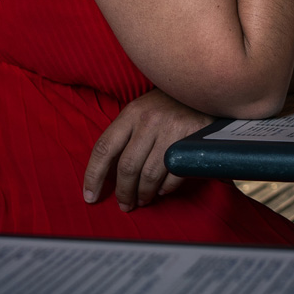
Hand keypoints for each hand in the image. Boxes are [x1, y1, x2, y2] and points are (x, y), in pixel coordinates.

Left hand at [83, 88, 211, 211]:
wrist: (203, 88)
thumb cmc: (166, 104)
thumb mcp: (140, 110)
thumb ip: (124, 135)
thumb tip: (107, 172)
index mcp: (131, 113)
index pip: (104, 149)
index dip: (93, 176)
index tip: (90, 196)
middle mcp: (149, 121)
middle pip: (128, 167)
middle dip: (123, 192)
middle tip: (125, 204)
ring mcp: (172, 129)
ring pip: (150, 174)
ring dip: (144, 194)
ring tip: (143, 200)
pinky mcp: (193, 138)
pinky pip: (175, 173)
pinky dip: (167, 187)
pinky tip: (162, 190)